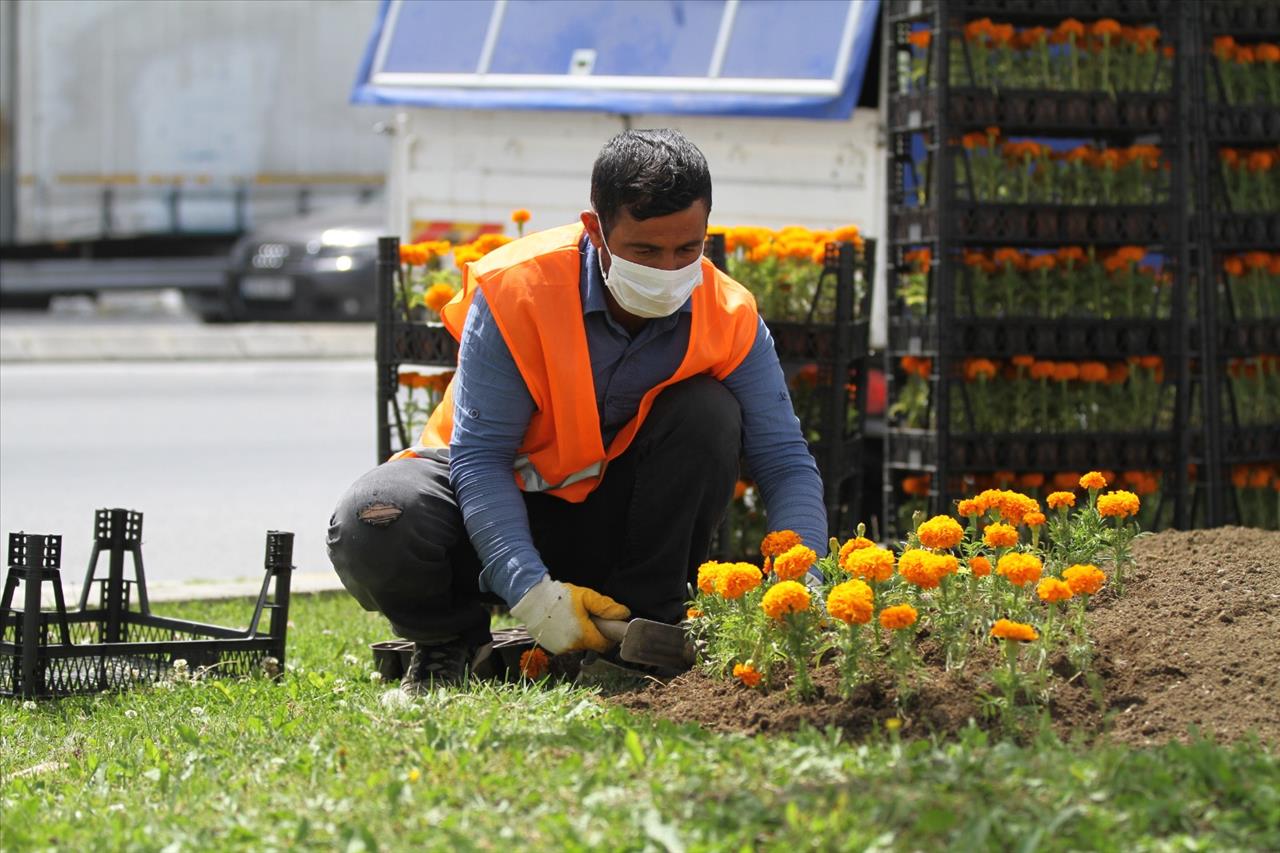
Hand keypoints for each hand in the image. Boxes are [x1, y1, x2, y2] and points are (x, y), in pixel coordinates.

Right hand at [510, 577, 630, 653]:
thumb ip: (605, 606)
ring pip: (580, 646)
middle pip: (592, 645)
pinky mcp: (552, 648)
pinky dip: (570, 637)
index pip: (604, 644)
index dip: (608, 635)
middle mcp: (572, 646)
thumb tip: (623, 614)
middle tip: (588, 617)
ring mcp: (561, 649)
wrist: (531, 598)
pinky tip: (565, 624)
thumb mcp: (585, 596)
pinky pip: (568, 646)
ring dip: (582, 636)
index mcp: (583, 634)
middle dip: (594, 633)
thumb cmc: (560, 596)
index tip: (606, 625)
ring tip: (575, 619)